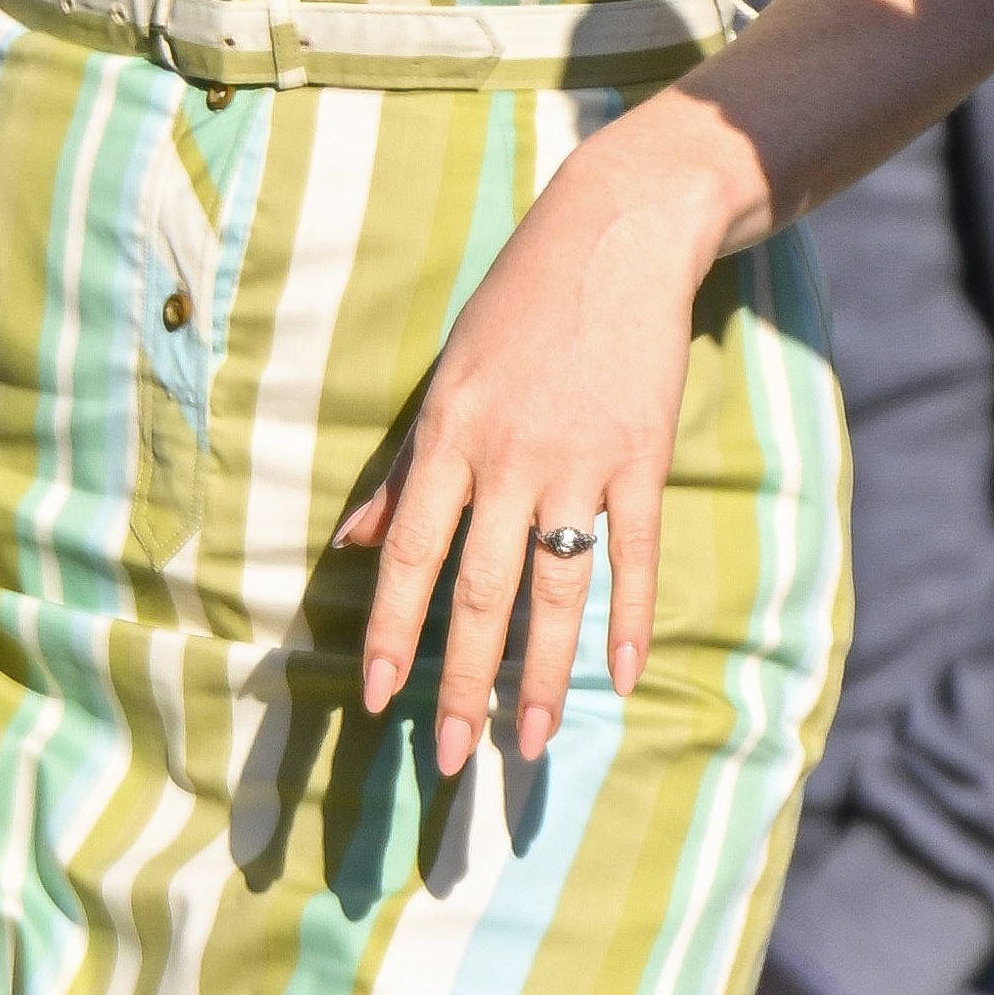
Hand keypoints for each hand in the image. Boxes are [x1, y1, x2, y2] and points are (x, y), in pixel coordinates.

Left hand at [340, 103, 746, 774]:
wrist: (616, 235)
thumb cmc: (519, 306)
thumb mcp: (446, 380)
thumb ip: (404, 471)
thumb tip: (352, 544)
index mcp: (448, 438)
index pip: (412, 555)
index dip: (393, 632)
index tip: (378, 701)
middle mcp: (508, 457)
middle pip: (479, 591)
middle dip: (462, 682)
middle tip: (453, 759)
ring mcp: (580, 460)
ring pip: (553, 588)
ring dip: (540, 674)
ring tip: (530, 744)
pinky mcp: (642, 457)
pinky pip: (634, 555)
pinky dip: (628, 620)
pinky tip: (618, 679)